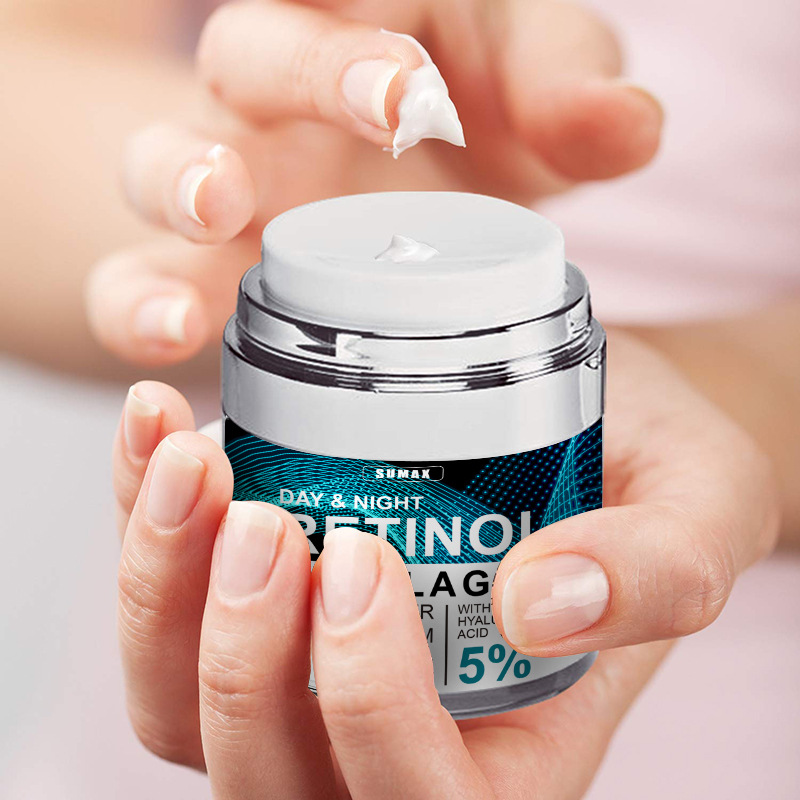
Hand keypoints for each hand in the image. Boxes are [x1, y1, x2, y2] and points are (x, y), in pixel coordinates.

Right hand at [87, 0, 662, 365]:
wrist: (410, 178)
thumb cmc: (472, 108)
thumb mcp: (532, 87)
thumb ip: (570, 91)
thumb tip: (630, 125)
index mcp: (358, 25)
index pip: (337, 8)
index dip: (357, 52)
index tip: (415, 98)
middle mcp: (280, 96)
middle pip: (243, 64)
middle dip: (280, 96)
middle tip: (324, 130)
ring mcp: (230, 180)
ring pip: (160, 163)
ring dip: (176, 185)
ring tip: (215, 220)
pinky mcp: (202, 266)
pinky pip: (134, 275)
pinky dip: (135, 306)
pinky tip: (168, 337)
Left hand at [112, 332, 776, 797]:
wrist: (587, 409)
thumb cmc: (652, 469)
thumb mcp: (697, 507)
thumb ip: (657, 568)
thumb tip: (544, 603)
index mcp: (505, 748)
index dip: (370, 709)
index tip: (365, 558)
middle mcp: (386, 731)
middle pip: (262, 772)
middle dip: (239, 656)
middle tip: (262, 518)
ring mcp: (306, 669)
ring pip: (179, 707)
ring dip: (159, 591)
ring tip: (190, 463)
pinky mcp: (261, 591)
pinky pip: (161, 598)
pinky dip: (139, 518)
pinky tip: (157, 426)